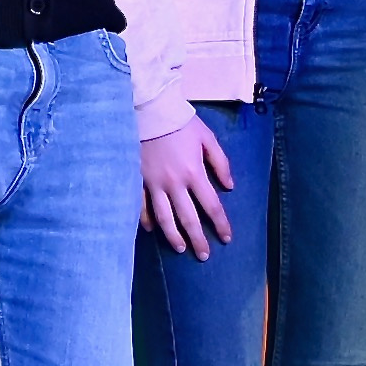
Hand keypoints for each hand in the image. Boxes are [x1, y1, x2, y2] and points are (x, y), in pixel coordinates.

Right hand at [140, 114, 232, 255]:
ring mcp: (153, 184)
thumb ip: (220, 163)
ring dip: (173, 236)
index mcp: (194, 173)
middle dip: (197, 239)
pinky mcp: (137, 180)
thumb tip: (229, 186)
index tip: (225, 239)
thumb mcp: (208, 138)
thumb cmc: (181, 123)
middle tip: (203, 255)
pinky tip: (151, 230)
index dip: (220, 224)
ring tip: (180, 248)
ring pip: (164, 218)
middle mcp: (174, 184)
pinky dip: (146, 220)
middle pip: (188, 218)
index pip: (212, 206)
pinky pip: (141, 206)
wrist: (150, 111)